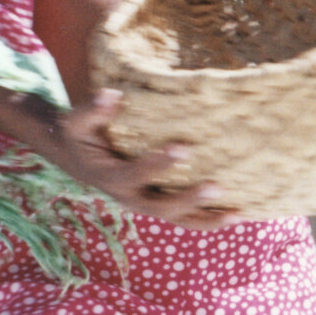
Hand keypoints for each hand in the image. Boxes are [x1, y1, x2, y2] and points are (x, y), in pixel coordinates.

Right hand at [0, 87, 237, 228]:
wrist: (77, 158)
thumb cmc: (81, 135)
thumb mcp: (77, 122)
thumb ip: (93, 111)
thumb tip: (112, 94)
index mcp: (109, 178)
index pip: (134, 175)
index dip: (157, 165)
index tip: (183, 148)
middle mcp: (129, 198)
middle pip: (160, 207)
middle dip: (189, 200)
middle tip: (217, 186)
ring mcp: (145, 204)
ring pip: (177, 220)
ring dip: (207, 219)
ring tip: (237, 214)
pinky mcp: (159, 204)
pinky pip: (186, 218)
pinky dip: (210, 219)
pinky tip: (238, 214)